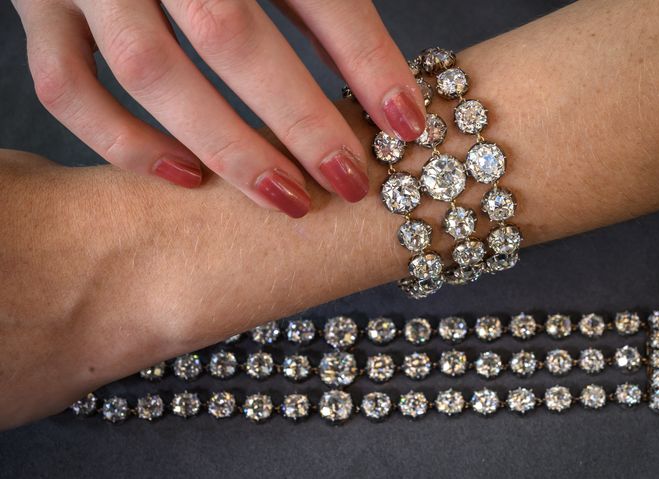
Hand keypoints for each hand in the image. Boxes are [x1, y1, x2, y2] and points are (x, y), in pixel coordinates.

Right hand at [12, 0, 426, 216]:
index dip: (367, 59)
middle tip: (349, 181)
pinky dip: (122, 143)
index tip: (407, 124)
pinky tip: (185, 178)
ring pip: (147, 71)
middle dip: (298, 119)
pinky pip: (64, 88)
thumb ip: (319, 2)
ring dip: (224, 146)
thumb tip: (375, 87)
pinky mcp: (38, 7)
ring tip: (285, 199)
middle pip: (228, 34)